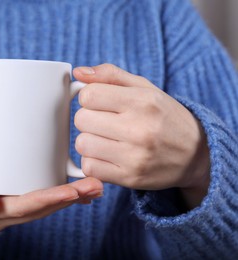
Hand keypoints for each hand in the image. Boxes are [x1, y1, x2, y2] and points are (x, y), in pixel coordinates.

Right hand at [0, 156, 103, 232]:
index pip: (26, 208)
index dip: (50, 199)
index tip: (73, 190)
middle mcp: (3, 215)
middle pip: (42, 208)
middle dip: (70, 198)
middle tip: (96, 186)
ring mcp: (8, 208)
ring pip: (44, 205)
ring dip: (70, 197)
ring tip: (95, 187)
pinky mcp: (10, 196)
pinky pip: (38, 199)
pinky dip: (59, 194)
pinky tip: (77, 189)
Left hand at [73, 64, 209, 208]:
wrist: (196, 155)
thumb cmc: (165, 117)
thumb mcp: (145, 88)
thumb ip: (110, 75)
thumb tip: (78, 72)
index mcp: (143, 101)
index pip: (88, 95)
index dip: (88, 97)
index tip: (99, 102)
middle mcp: (139, 129)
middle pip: (81, 120)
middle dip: (88, 119)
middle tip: (104, 122)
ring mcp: (134, 157)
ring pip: (82, 144)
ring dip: (88, 141)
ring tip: (105, 140)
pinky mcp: (129, 178)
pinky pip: (89, 167)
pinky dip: (93, 161)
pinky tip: (107, 156)